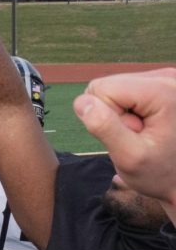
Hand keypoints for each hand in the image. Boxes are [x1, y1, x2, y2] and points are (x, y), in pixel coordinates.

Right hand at [74, 68, 175, 210]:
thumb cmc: (159, 172)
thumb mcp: (129, 157)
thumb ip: (105, 128)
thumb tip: (82, 102)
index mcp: (163, 92)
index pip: (102, 88)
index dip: (105, 117)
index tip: (130, 135)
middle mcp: (169, 77)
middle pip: (109, 85)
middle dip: (114, 114)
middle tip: (137, 135)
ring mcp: (167, 77)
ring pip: (114, 87)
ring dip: (121, 113)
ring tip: (143, 131)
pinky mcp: (163, 81)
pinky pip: (125, 89)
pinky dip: (130, 109)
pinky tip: (147, 124)